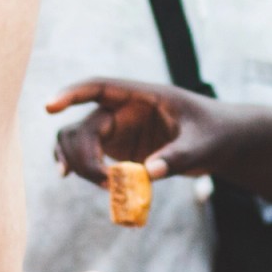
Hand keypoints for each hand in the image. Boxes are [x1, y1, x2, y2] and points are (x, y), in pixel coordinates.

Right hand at [46, 79, 244, 184]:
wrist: (221, 142)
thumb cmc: (215, 133)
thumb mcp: (203, 145)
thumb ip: (179, 157)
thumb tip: (149, 173)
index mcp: (143, 96)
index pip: (100, 87)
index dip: (72, 93)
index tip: (49, 106)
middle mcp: (124, 110)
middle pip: (85, 125)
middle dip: (85, 153)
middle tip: (105, 182)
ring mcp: (118, 129)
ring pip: (78, 139)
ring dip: (77, 161)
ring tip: (102, 184)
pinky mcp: (118, 148)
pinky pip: (87, 154)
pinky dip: (77, 164)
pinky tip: (68, 176)